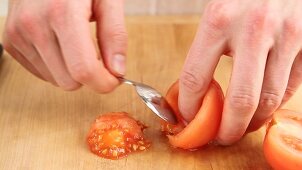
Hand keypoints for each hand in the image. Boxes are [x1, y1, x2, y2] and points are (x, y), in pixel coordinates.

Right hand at [3, 0, 126, 92]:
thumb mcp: (107, 0)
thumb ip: (115, 34)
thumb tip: (117, 71)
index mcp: (62, 13)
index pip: (83, 69)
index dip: (103, 82)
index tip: (113, 78)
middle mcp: (34, 25)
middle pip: (69, 81)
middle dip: (89, 74)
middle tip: (96, 55)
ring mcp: (18, 35)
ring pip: (56, 81)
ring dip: (72, 70)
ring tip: (76, 43)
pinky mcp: (11, 42)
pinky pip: (42, 74)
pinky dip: (57, 66)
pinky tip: (61, 44)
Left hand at [179, 0, 301, 144]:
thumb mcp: (217, 12)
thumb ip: (207, 49)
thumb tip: (198, 91)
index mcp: (219, 20)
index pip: (196, 78)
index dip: (189, 106)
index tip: (188, 118)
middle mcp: (253, 29)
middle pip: (241, 100)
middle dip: (229, 129)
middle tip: (221, 137)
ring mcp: (285, 36)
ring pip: (270, 100)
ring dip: (253, 122)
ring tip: (241, 126)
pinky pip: (291, 88)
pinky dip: (274, 105)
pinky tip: (262, 108)